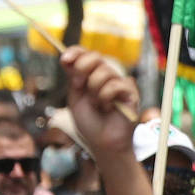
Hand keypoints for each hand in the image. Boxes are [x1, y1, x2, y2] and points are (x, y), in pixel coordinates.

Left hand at [62, 46, 136, 160]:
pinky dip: (105, 98)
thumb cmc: (89, 123)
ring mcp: (119, 82)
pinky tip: (108, 108)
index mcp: (91, 75)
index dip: (75, 52)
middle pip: (95, 56)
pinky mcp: (130, 91)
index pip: (86, 54)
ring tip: (97, 105)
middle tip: (78, 86)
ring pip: (104, 71)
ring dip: (94, 90)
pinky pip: (114, 85)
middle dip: (82, 68)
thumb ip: (72, 77)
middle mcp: (106, 76)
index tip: (64, 59)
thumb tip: (66, 58)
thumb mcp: (75, 97)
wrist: (102, 142)